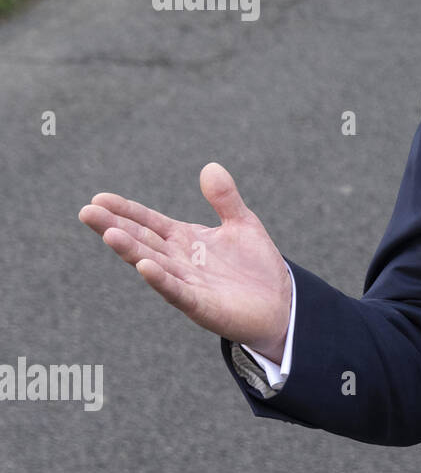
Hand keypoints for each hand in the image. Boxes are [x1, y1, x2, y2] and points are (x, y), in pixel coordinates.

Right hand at [78, 162, 291, 361]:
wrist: (280, 303)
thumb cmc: (255, 266)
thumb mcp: (242, 224)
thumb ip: (225, 199)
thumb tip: (210, 167)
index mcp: (185, 240)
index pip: (149, 222)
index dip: (126, 210)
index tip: (99, 198)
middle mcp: (179, 261)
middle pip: (142, 241)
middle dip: (115, 226)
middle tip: (86, 211)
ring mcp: (188, 284)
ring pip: (154, 264)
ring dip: (132, 251)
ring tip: (109, 234)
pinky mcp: (202, 306)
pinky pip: (178, 292)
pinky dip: (162, 281)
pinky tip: (145, 267)